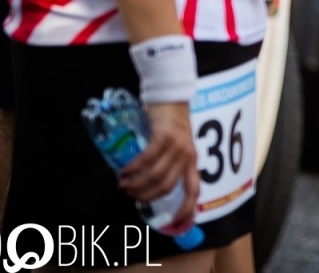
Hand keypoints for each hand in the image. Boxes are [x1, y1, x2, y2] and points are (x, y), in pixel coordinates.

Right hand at [119, 101, 199, 230]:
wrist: (171, 96)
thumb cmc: (172, 123)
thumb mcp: (178, 146)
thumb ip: (169, 163)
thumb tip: (149, 186)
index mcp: (192, 160)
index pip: (194, 190)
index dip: (186, 209)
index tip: (173, 222)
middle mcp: (187, 155)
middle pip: (166, 186)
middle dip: (146, 195)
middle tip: (130, 194)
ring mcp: (176, 145)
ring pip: (155, 175)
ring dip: (136, 184)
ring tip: (124, 184)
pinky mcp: (163, 136)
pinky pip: (146, 159)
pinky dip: (133, 168)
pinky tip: (124, 170)